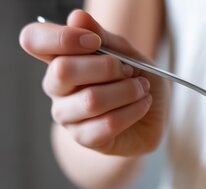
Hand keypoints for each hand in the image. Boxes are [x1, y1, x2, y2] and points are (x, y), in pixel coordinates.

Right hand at [19, 9, 167, 155]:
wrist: (155, 116)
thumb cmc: (137, 82)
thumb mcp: (128, 54)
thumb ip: (104, 37)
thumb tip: (78, 17)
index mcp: (60, 58)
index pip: (34, 40)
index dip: (62, 37)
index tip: (95, 42)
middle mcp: (56, 87)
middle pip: (63, 70)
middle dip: (107, 67)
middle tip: (130, 71)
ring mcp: (67, 115)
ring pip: (91, 100)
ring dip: (127, 91)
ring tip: (142, 89)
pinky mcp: (84, 138)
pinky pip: (107, 123)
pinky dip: (133, 111)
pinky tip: (143, 104)